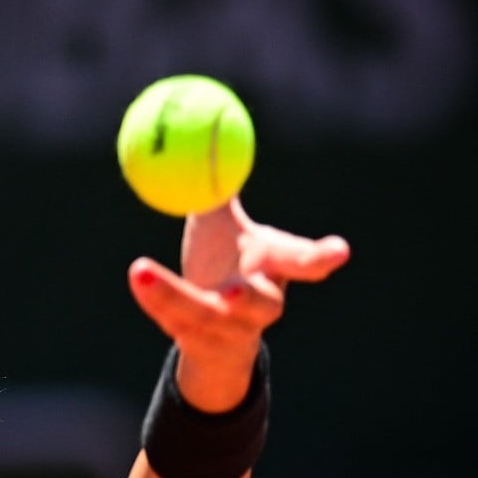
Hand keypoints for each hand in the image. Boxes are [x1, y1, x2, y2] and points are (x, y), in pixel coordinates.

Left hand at [128, 197, 349, 411]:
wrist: (212, 332)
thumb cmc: (223, 266)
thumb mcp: (220, 227)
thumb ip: (216, 187)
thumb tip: (208, 135)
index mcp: (271, 269)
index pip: (301, 263)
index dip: (320, 258)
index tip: (339, 251)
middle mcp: (257, 305)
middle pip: (260, 304)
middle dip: (248, 299)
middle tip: (231, 292)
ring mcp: (227, 330)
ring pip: (203, 315)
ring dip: (172, 294)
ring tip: (142, 270)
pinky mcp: (197, 342)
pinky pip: (172, 318)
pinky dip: (153, 296)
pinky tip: (138, 276)